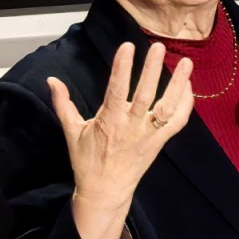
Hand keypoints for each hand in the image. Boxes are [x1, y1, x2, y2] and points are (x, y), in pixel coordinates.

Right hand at [48, 41, 193, 213]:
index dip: (122, 69)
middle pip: (145, 96)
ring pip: (167, 109)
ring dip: (178, 85)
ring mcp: (149, 135)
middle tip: (158, 46)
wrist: (105, 192)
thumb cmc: (87, 161)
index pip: (116, 91)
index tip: (126, 46)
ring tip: (185, 62)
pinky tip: (187, 84)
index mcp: (109, 123)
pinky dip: (185, 104)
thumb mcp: (72, 132)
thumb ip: (63, 104)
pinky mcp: (160, 142)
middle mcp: (132, 128)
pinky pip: (177, 123)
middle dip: (152, 70)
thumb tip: (51, 80)